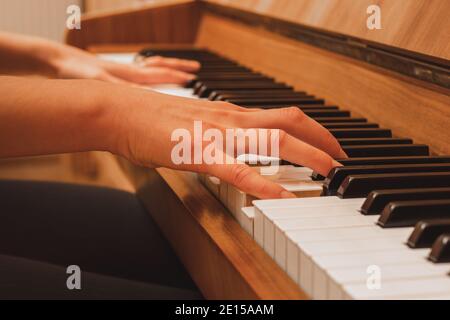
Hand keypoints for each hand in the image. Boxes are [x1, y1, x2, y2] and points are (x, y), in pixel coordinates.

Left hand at [53, 45, 199, 84]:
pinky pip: (140, 70)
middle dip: (179, 67)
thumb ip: (124, 90)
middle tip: (194, 68)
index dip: (178, 76)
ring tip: (176, 69)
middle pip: (161, 66)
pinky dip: (150, 71)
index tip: (194, 77)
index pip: (162, 73)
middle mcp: (131, 70)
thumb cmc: (77, 71)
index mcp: (132, 74)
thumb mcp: (101, 82)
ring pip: (151, 66)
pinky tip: (146, 77)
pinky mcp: (114, 73)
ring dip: (166, 67)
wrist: (58, 61)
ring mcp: (123, 70)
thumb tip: (146, 97)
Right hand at [104, 84, 345, 199]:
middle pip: (290, 122)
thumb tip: (242, 142)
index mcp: (232, 113)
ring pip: (274, 141)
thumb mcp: (199, 120)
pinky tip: (284, 197)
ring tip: (331, 173)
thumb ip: (223, 129)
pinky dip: (265, 183)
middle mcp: (232, 119)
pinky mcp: (199, 154)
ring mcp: (218, 135)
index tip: (330, 145)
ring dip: (308, 155)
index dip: (314, 129)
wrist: (122, 113)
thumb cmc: (156, 118)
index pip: (284, 115)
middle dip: (324, 140)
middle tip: (342, 160)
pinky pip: (239, 170)